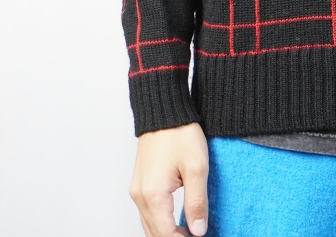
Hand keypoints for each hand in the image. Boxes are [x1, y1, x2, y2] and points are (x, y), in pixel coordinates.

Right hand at [128, 122, 209, 236]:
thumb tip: (198, 231)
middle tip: (195, 234)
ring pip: (148, 224)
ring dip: (165, 233)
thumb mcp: (197, 167)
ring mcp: (137, 189)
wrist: (165, 111)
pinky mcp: (140, 182)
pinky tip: (173, 222)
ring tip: (187, 233)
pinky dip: (159, 222)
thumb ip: (197, 202)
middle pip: (154, 233)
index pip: (166, 234)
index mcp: (153, 195)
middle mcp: (140, 195)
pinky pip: (147, 212)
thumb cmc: (181, 134)